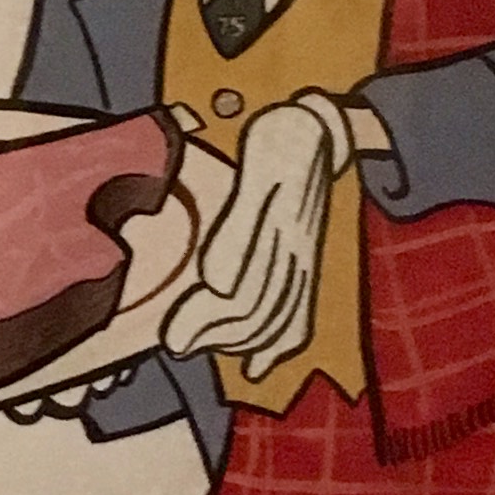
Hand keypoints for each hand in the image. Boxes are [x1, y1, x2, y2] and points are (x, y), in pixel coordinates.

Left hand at [164, 94, 354, 380]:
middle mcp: (298, 259)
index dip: (206, 324)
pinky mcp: (307, 263)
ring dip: (237, 341)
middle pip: (255, 315)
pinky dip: (277, 345)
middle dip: (213, 336)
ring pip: (276, 320)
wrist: (322, 127)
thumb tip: (215, 284)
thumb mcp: (259, 173)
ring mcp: (306, 263)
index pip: (242, 300)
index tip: (172, 337)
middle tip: (175, 343)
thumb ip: (239, 230)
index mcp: (282, 240)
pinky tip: (257, 366)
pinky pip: (299, 315)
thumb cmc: (282, 141)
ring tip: (200, 346)